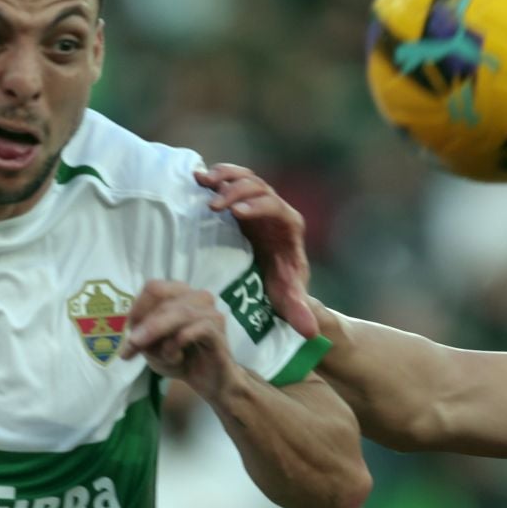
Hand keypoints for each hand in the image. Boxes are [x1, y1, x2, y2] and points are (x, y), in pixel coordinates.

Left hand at [120, 280, 235, 398]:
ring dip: (161, 338)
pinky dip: (177, 344)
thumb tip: (133, 336)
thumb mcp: (152, 347)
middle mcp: (197, 297)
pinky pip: (194, 330)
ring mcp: (210, 312)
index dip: (137, 310)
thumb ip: (141, 336)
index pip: (154, 288)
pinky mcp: (217, 331)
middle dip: (145, 329)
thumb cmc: (181, 358)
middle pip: (163, 303)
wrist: (209, 381)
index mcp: (180, 293)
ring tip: (161, 356)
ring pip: (179, 314)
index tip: (130, 335)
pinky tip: (176, 357)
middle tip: (132, 350)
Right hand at [195, 163, 317, 338]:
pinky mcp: (241, 202)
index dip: (258, 206)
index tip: (237, 213)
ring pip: (244, 178)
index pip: (276, 207)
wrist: (276, 278)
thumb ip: (298, 311)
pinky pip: (231, 180)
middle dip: (235, 193)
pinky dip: (216, 176)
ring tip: (203, 182)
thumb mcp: (288, 299)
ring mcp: (257, 203)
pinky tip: (197, 177)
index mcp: (289, 226)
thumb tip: (309, 331)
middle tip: (212, 206)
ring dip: (225, 177)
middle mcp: (275, 209)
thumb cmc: (283, 288)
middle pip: (258, 187)